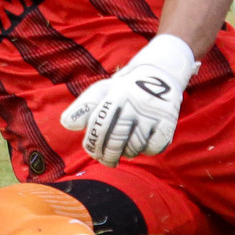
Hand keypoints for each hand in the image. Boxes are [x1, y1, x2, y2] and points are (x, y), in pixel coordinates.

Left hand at [59, 34, 196, 165]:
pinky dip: (147, 150)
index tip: (94, 152)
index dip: (93, 145)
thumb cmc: (123, 89)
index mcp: (115, 95)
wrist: (159, 74)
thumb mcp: (102, 91)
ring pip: (134, 148)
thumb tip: (66, 123)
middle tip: (107, 160)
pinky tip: (143, 142)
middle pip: (115, 142)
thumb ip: (83, 107)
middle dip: (108, 156)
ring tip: (125, 147)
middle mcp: (133, 103)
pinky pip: (154, 148)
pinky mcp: (168, 121)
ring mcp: (152, 113)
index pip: (98, 128)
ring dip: (128, 152)